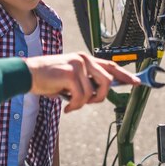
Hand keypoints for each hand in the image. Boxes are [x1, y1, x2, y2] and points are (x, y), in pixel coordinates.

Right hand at [24, 52, 139, 112]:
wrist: (28, 74)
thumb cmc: (47, 79)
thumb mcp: (70, 79)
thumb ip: (85, 82)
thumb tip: (99, 94)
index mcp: (85, 59)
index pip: (110, 65)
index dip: (125, 75)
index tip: (136, 82)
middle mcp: (84, 59)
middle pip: (108, 80)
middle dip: (101, 96)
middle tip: (88, 102)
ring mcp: (78, 65)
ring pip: (94, 92)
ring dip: (84, 103)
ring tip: (72, 104)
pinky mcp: (71, 73)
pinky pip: (82, 97)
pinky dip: (75, 106)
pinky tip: (66, 107)